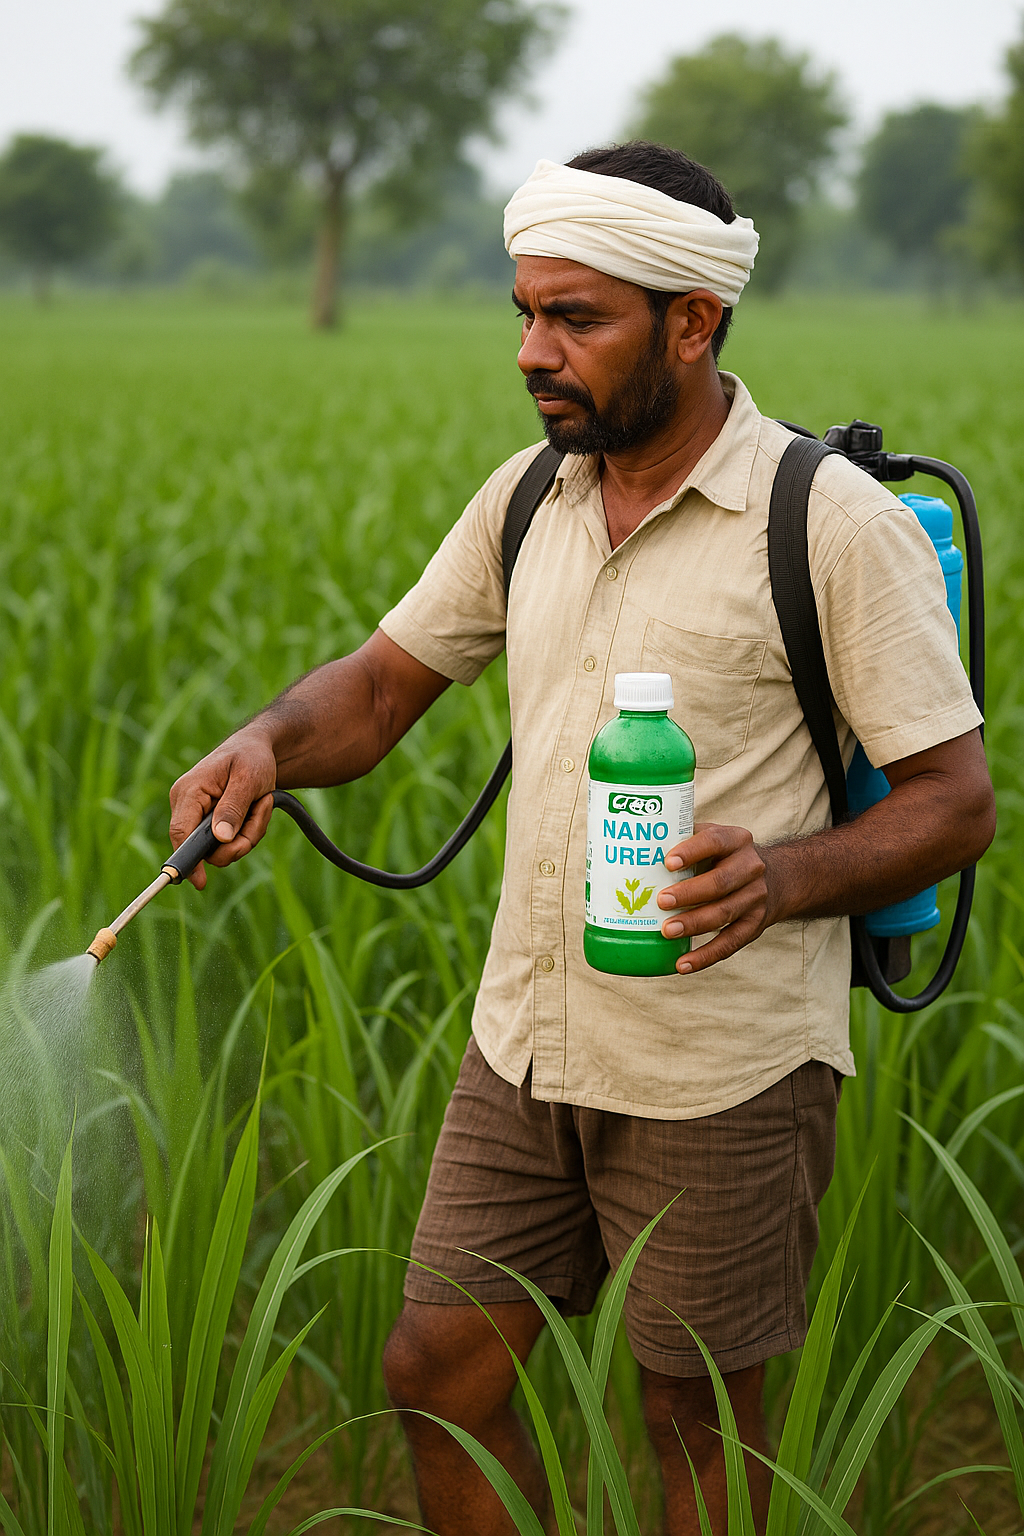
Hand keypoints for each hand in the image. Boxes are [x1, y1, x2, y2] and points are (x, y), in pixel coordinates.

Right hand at [168, 727, 277, 888]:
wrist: (257, 750)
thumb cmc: (251, 757)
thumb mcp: (248, 778)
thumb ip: (233, 808)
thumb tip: (220, 838)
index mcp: (189, 792)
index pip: (180, 832)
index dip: (188, 860)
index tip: (200, 881)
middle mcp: (188, 807)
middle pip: (207, 848)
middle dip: (240, 840)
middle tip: (261, 812)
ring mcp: (199, 818)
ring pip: (222, 849)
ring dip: (249, 834)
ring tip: (262, 804)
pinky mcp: (212, 826)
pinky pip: (230, 845)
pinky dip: (249, 833)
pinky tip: (257, 809)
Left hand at [657, 822, 776, 975]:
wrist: (775, 879)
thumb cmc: (723, 857)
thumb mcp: (711, 838)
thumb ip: (680, 838)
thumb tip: (626, 849)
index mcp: (735, 840)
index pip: (714, 841)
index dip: (691, 851)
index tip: (667, 863)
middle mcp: (750, 867)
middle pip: (719, 882)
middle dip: (689, 894)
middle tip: (661, 901)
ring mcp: (755, 898)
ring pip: (723, 913)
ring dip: (694, 924)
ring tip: (667, 931)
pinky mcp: (755, 925)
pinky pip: (730, 943)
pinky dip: (705, 956)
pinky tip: (682, 964)